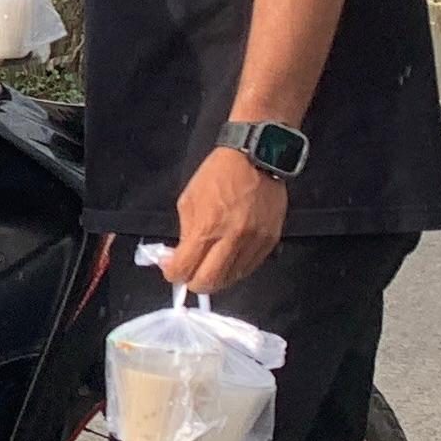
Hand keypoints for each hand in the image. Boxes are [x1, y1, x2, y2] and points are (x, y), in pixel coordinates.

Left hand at [166, 146, 285, 293]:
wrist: (255, 157)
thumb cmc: (216, 176)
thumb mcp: (189, 201)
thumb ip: (186, 233)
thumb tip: (179, 258)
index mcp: (207, 227)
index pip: (184, 268)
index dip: (172, 274)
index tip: (170, 268)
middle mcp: (232, 239)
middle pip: (210, 282)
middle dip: (194, 283)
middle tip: (188, 275)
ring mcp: (254, 242)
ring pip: (233, 278)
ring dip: (217, 278)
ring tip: (208, 267)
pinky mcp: (271, 241)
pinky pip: (251, 267)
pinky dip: (236, 269)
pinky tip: (227, 261)